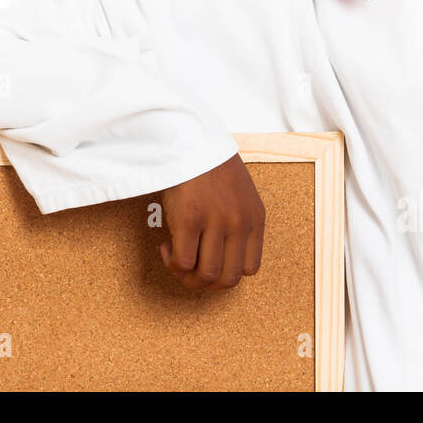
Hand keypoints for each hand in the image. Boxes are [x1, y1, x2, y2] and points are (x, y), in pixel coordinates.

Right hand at [159, 153, 265, 289]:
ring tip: (175, 258)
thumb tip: (217, 256)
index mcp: (255, 218)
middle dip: (205, 284)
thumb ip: (235, 223)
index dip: (226, 273)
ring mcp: (216, 222)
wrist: (189, 139)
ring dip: (187, 276)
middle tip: (189, 271)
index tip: (208, 262)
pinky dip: (173, 262)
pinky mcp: (190, 219)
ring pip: (207, 275)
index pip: (250, 269)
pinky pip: (184, 261)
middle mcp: (240, 223)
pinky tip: (167, 246)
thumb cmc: (209, 165)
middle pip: (229, 279)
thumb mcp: (238, 195)